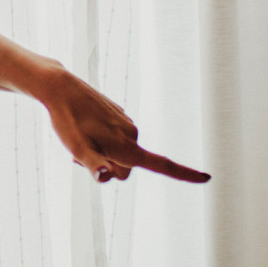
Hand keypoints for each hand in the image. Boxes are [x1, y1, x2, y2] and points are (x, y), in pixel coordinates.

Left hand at [39, 69, 210, 183]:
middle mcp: (132, 135)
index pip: (162, 164)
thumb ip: (94, 165)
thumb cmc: (67, 122)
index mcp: (127, 147)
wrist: (60, 88)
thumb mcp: (77, 148)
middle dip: (108, 168)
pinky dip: (101, 140)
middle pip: (127, 169)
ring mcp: (126, 124)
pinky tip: (84, 126)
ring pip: (119, 153)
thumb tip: (107, 178)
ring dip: (102, 153)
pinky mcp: (118, 115)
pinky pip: (114, 138)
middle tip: (79, 157)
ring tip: (80, 137)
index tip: (207, 178)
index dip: (184, 174)